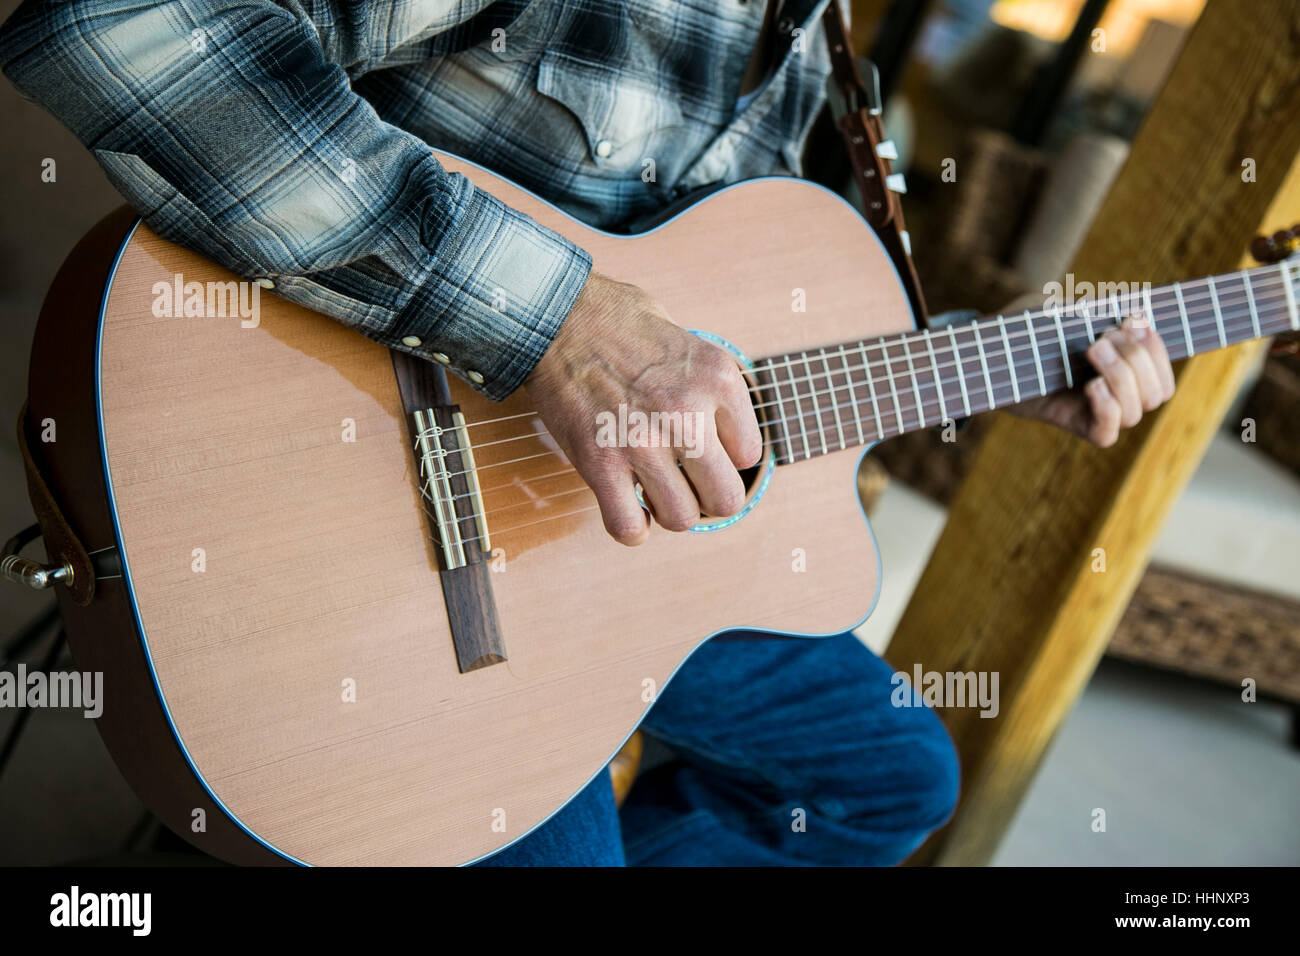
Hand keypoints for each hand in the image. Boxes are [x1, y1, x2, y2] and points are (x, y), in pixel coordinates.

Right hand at [524, 271, 762, 544]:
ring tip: (653, 489)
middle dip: (707, 497)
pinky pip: (629, 527)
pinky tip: (627, 504)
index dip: (724, 455)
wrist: (557, 316)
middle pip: (725, 498)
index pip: (749, 453)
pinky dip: (632, 527)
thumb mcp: (689, 341)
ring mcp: (643, 441)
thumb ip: (711, 388)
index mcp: (719, 379)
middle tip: (687, 482)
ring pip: (681, 519)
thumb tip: (724, 433)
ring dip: (668, 510)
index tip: (703, 446)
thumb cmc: (619, 324)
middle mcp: (687, 413)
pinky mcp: (599, 462)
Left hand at [1012, 312, 1176, 446]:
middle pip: (1156, 393)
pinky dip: (1107, 409)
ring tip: (1092, 349)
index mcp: (1123, 369)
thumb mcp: (1059, 311)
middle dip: (1138, 358)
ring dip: (1122, 376)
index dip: (1157, 349)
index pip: (1162, 375)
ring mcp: (1094, 412)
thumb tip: (1131, 310)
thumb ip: (1093, 311)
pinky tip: (1092, 385)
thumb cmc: (1025, 328)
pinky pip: (1106, 434)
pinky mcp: (1072, 425)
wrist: (986, 352)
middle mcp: (1115, 395)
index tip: (1134, 319)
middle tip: (1103, 336)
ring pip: (1135, 412)